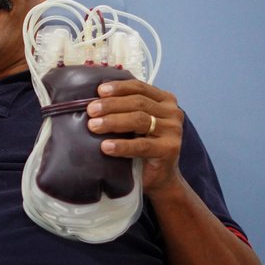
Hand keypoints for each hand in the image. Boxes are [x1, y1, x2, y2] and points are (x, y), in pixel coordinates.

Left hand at [85, 79, 184, 195]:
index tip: (99, 91)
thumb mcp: (136, 122)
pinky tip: (106, 146)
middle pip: (138, 102)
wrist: (160, 176)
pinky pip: (142, 145)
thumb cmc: (143, 145)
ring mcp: (173, 131)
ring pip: (139, 120)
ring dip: (113, 122)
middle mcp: (173, 112)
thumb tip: (95, 96)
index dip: (119, 87)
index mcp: (165, 100)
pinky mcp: (170, 149)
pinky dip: (122, 145)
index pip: (139, 87)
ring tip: (93, 126)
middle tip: (91, 110)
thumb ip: (125, 107)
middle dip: (111, 105)